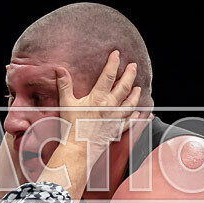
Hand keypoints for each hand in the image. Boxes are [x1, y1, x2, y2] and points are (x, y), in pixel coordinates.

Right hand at [55, 50, 140, 166]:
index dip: (113, 63)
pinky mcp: (118, 130)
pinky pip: (132, 122)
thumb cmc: (71, 127)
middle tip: (133, 65)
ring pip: (131, 103)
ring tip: (138, 87)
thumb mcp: (66, 104)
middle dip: (129, 74)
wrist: (78, 149)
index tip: (116, 53)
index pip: (108, 75)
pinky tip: (144, 113)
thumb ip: (64, 85)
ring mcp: (116, 119)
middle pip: (124, 87)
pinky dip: (139, 117)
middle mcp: (110, 107)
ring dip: (135, 94)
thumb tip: (59, 69)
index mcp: (98, 98)